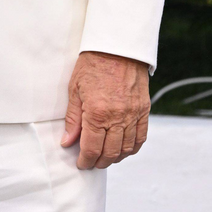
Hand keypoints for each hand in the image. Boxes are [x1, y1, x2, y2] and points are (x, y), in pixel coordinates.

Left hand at [62, 50, 149, 168]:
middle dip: (99, 162)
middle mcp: (118, 117)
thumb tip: (67, 141)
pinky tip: (123, 150)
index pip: (91, 147)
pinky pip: (141, 138)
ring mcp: (133, 115)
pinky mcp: (144, 111)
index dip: (85, 160)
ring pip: (126, 148)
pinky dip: (132, 148)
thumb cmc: (92, 65)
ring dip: (115, 158)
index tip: (81, 163)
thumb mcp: (75, 89)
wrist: (117, 47)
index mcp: (97, 112)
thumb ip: (73, 119)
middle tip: (91, 163)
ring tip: (105, 158)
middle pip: (110, 152)